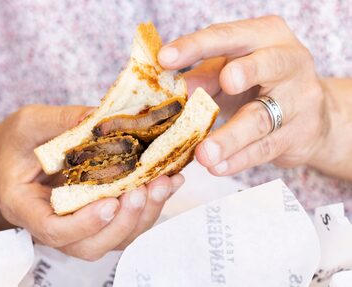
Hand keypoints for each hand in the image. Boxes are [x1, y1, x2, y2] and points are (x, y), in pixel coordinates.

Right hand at [0, 105, 183, 260]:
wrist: (16, 155)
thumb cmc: (17, 141)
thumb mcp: (30, 123)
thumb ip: (62, 121)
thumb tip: (101, 117)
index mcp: (24, 205)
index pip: (52, 231)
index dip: (83, 224)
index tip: (110, 203)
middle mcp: (50, 224)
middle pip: (89, 246)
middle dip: (121, 223)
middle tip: (142, 191)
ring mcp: (76, 225)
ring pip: (112, 239)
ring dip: (142, 216)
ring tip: (162, 183)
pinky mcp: (96, 217)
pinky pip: (125, 223)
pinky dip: (149, 206)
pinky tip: (167, 181)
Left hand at [158, 15, 329, 175]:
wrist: (311, 113)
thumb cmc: (259, 83)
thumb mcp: (230, 71)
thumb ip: (205, 77)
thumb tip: (176, 89)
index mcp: (266, 35)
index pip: (228, 36)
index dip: (195, 46)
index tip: (164, 58)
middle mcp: (290, 61)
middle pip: (265, 66)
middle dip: (241, 74)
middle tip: (210, 89)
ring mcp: (300, 99)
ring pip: (261, 118)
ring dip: (229, 138)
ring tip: (203, 154)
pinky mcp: (300, 133)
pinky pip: (266, 148)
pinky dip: (239, 159)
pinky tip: (218, 167)